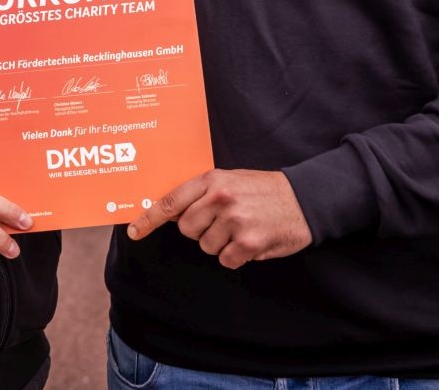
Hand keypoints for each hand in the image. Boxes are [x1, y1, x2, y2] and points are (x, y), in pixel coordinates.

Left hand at [128, 169, 312, 268]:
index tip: (133, 231)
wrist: (305, 199)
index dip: (149, 219)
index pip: (171, 201)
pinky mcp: (249, 243)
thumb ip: (202, 193)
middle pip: (186, 229)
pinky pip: (226, 260)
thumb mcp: (230, 180)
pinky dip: (237, 256)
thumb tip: (170, 211)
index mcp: (212, 180)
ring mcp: (235, 221)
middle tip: (223, 221)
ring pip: (206, 247)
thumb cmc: (263, 190)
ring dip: (222, 244)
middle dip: (200, 231)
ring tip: (242, 228)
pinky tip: (252, 241)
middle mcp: (220, 198)